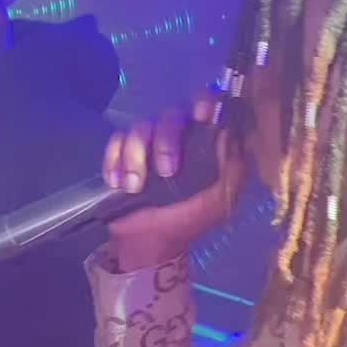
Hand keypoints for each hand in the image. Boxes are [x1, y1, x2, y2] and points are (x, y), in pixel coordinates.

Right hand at [103, 98, 247, 271]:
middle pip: (172, 115)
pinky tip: (118, 183)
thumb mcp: (219, 203)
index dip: (206, 102)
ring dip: (136, 157)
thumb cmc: (188, 220)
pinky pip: (116, 140)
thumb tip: (229, 135)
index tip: (201, 114)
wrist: (149, 243)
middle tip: (166, 173)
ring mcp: (149, 142)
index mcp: (205, 144)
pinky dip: (114, 161)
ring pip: (141, 126)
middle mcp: (179, 136)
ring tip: (134, 187)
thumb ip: (232, 171)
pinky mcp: (123, 151)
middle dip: (166, 143)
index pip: (209, 106)